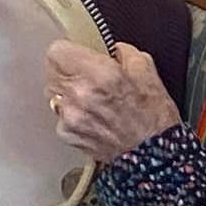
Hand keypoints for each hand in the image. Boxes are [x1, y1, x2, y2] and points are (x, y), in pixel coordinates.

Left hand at [44, 40, 179, 163]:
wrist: (154, 156)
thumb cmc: (153, 118)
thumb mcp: (147, 72)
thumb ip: (125, 53)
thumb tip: (113, 49)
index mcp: (99, 73)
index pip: (56, 52)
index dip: (68, 52)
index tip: (76, 57)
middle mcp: (79, 94)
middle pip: (51, 72)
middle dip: (67, 72)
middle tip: (86, 78)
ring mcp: (70, 117)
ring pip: (53, 95)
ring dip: (67, 94)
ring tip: (91, 102)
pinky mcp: (67, 135)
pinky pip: (60, 117)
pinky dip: (71, 117)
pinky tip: (92, 119)